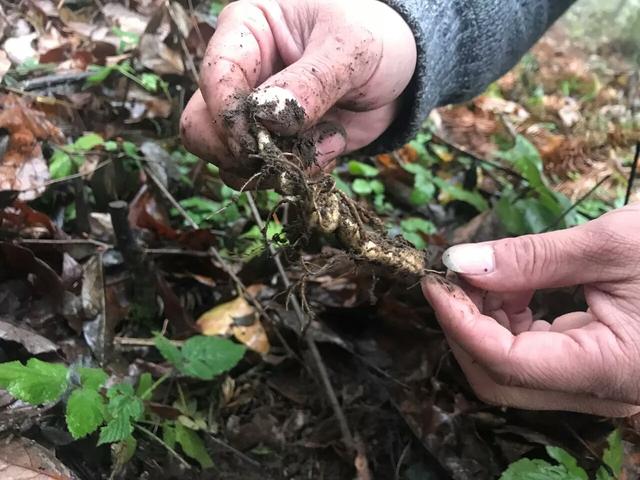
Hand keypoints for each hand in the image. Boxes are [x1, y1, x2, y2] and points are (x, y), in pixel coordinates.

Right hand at [180, 0, 415, 187]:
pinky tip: (332, 145)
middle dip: (242, 151)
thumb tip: (267, 118)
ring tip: (328, 141)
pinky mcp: (276, 146)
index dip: (229, 116)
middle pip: (201, 128)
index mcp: (246, 32)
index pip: (214, 78)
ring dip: (277, 166)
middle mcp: (241, 77)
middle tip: (288, 151)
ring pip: (230, 161)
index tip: (259, 140)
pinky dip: (299, 173)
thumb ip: (311, 82)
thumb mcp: (351, 48)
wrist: (401, 73)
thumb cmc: (375, 37)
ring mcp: (255, 117)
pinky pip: (266, 176)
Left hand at [422, 204, 639, 416]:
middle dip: (466, 326)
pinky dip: (511, 322)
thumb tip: (459, 262)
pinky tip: (513, 287)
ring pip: (512, 371)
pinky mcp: (596, 367)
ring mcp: (599, 383)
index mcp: (611, 371)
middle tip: (456, 276)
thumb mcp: (610, 245)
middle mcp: (602, 392)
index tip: (436, 281)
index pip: (506, 364)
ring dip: (486, 323)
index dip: (459, 322)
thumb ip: (530, 258)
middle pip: (500, 379)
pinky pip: (535, 357)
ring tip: (488, 274)